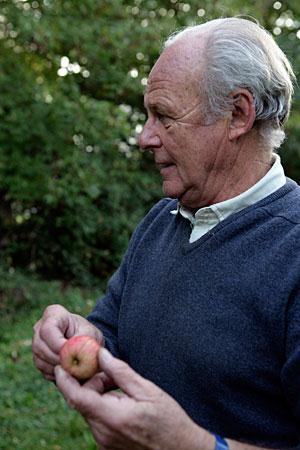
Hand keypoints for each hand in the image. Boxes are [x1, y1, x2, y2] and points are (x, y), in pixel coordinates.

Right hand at [32, 304, 102, 380]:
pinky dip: (56, 374)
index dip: (56, 344)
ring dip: (57, 368)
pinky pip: (43, 369)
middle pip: (40, 345)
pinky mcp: (38, 358)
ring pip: (40, 359)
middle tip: (73, 366)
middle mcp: (40, 327)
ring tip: (74, 369)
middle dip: (57, 358)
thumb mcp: (91, 334)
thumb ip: (83, 341)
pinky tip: (69, 372)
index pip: (48, 329)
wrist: (86, 342)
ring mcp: (36, 343)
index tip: (70, 353)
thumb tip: (76, 352)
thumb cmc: (88, 334)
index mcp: (53, 314)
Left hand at [55, 348, 213, 449]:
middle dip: (92, 383)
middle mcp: (103, 432)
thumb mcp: (147, 389)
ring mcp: (104, 441)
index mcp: (112, 416)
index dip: (65, 380)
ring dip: (99, 395)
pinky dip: (103, 406)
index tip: (61, 365)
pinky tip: (123, 402)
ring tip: (123, 389)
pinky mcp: (108, 445)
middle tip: (112, 374)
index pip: (77, 397)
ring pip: (90, 410)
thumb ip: (120, 372)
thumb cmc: (168, 419)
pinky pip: (98, 420)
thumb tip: (100, 354)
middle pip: (83, 401)